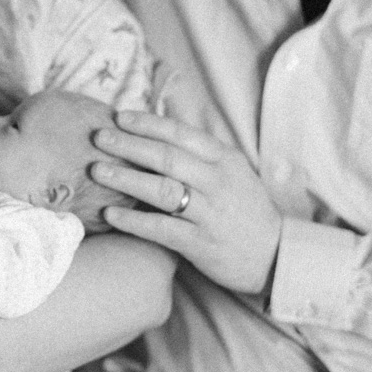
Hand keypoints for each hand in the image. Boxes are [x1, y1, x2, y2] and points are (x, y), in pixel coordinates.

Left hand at [92, 110, 280, 293]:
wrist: (275, 255)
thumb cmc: (243, 209)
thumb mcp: (231, 172)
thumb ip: (200, 154)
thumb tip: (158, 129)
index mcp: (224, 159)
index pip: (180, 134)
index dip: (147, 124)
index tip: (118, 117)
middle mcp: (218, 182)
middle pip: (166, 157)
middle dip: (129, 145)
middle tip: (98, 137)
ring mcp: (210, 213)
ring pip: (162, 190)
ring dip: (126, 178)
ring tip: (97, 171)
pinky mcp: (201, 243)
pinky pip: (161, 228)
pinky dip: (133, 221)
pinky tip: (110, 214)